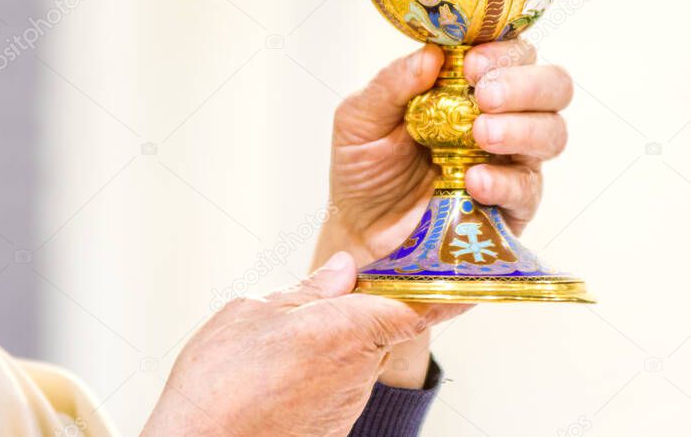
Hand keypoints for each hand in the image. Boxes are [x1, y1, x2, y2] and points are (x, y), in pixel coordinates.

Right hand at [143, 252, 439, 436]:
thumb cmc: (219, 385)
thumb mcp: (254, 312)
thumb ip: (308, 290)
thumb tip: (344, 269)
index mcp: (349, 330)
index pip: (420, 306)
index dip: (450, 289)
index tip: (471, 277)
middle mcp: (359, 371)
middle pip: (382, 327)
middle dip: (362, 309)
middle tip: (328, 295)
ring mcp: (347, 404)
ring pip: (355, 357)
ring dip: (333, 343)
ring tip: (281, 344)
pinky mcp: (331, 427)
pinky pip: (336, 386)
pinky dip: (317, 373)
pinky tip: (277, 374)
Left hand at [313, 39, 572, 386]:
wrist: (358, 232)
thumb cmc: (365, 168)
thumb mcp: (361, 119)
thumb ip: (392, 84)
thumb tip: (431, 55)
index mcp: (471, 84)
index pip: (512, 51)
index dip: (502, 51)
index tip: (471, 64)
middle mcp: (503, 116)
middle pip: (553, 85)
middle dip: (526, 85)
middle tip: (485, 97)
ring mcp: (513, 161)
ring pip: (553, 132)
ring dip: (522, 129)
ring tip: (481, 136)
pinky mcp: (512, 207)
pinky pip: (528, 189)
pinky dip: (504, 181)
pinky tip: (474, 180)